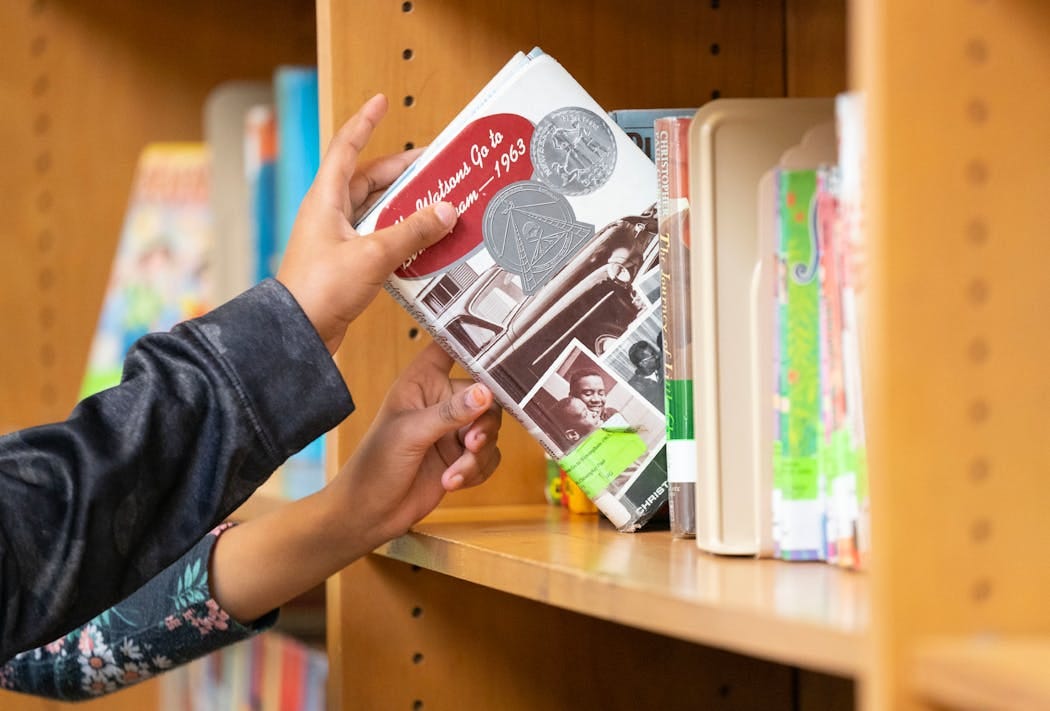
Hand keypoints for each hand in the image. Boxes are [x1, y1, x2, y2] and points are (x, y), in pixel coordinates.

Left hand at [276, 94, 457, 353]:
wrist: (299, 335)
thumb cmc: (320, 290)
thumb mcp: (374, 254)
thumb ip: (413, 231)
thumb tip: (445, 211)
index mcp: (326, 199)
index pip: (346, 147)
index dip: (364, 123)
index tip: (379, 102)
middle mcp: (329, 214)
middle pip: (369, 180)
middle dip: (402, 172)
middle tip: (434, 167)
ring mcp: (337, 240)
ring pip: (377, 212)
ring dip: (406, 208)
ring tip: (438, 204)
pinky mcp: (347, 264)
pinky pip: (380, 240)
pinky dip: (402, 237)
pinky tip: (425, 243)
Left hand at [324, 342, 502, 554]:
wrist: (369, 514)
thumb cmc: (374, 466)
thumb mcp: (410, 434)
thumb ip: (450, 413)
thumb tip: (485, 393)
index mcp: (422, 382)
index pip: (449, 347)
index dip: (472, 339)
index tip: (498, 343)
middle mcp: (441, 401)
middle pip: (486, 396)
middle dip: (484, 424)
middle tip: (472, 443)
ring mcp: (452, 430)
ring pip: (490, 430)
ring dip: (478, 456)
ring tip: (454, 473)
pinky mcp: (461, 457)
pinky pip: (488, 457)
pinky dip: (476, 471)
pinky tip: (452, 482)